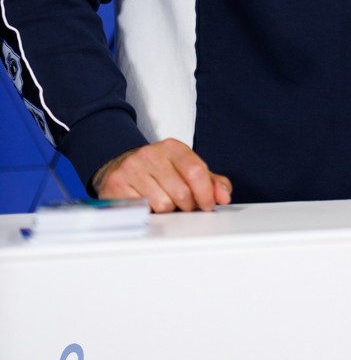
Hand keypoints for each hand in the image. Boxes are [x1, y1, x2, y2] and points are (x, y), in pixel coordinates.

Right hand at [93, 138, 231, 212]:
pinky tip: (148, 204)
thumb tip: (224, 196)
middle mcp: (151, 154)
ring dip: (168, 211)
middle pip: (182, 192)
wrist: (120, 166)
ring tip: (163, 202)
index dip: (206, 193)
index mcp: (172, 147)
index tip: (208, 205)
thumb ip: (211, 181)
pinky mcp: (117, 185)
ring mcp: (132, 168)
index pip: (196, 171)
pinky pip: (143, 210)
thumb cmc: (159, 171)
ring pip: (163, 204)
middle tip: (183, 206)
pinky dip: (149, 213)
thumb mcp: (186, 170)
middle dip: (187, 206)